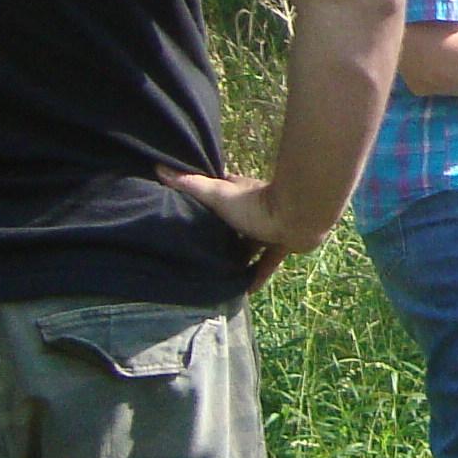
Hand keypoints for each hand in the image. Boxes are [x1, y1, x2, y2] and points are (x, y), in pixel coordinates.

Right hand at [163, 170, 336, 280]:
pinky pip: (267, 262)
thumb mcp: (217, 195)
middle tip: (201, 252)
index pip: (217, 195)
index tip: (188, 213)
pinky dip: (258, 275)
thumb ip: (191, 184)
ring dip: (239, 256)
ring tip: (220, 273)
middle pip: (233, 223)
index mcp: (238, 193)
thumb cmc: (255, 203)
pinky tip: (247, 290)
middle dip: (221, 235)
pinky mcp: (282, 243)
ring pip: (251, 244)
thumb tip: (159, 168)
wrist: (298, 215)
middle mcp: (254, 209)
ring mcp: (269, 226)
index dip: (204, 202)